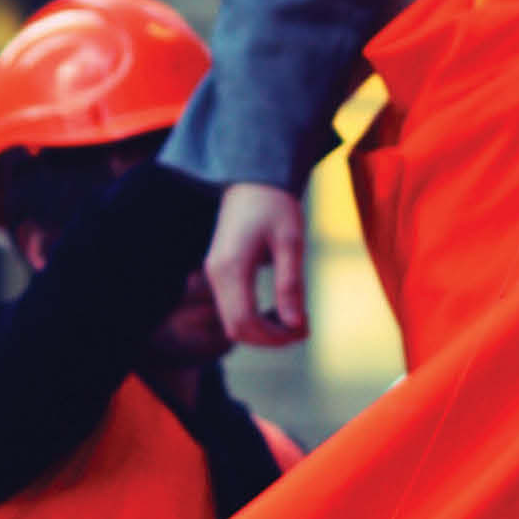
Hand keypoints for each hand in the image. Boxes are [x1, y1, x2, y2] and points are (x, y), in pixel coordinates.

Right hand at [206, 182, 308, 345]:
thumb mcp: (290, 242)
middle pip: (236, 329)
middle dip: (270, 339)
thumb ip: (290, 284)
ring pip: (232, 323)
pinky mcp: (219, 272)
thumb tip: (295, 325)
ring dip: (262, 332)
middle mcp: (216, 274)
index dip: (274, 337)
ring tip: (295, 322)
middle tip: (303, 330)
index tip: (304, 332)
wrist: (253, 179)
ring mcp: (214, 274)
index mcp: (231, 267)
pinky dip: (254, 319)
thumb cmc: (275, 205)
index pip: (245, 322)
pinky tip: (279, 312)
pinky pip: (232, 309)